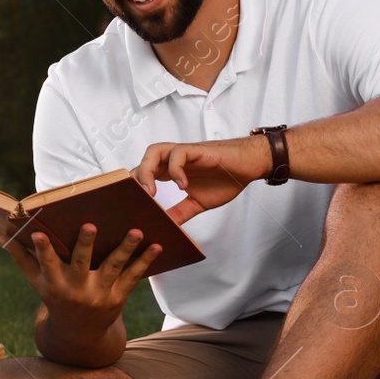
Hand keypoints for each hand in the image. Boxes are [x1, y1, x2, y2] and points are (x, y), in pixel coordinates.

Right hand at [4, 224, 161, 336]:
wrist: (79, 334)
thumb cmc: (55, 298)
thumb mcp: (38, 283)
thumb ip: (23, 258)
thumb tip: (4, 232)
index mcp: (54, 284)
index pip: (47, 264)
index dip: (42, 250)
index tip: (38, 234)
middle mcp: (76, 290)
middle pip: (81, 265)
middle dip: (85, 246)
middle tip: (90, 226)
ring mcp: (99, 294)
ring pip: (113, 268)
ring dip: (125, 249)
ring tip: (136, 231)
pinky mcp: (118, 297)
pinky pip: (133, 277)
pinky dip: (145, 261)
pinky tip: (157, 245)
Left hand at [133, 135, 272, 223]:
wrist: (250, 166)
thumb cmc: (225, 179)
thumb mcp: (197, 203)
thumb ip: (180, 213)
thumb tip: (164, 228)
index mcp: (170, 172)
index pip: (143, 174)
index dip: (133, 187)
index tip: (129, 207)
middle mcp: (173, 161)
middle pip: (143, 162)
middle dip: (134, 180)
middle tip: (136, 202)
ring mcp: (185, 154)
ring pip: (155, 152)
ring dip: (148, 171)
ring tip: (151, 192)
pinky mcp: (197, 150)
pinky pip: (178, 154)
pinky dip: (176, 170)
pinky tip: (182, 185)